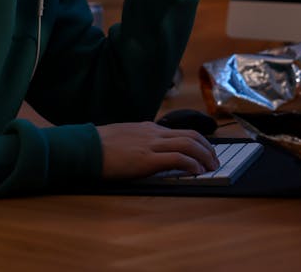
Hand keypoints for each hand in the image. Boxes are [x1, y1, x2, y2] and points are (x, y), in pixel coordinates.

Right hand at [96, 121, 218, 179]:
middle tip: (214, 160)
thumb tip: (149, 150)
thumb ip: (139, 140)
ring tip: (211, 167)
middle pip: (190, 135)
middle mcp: (153, 133)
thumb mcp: (124, 136)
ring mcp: (150, 144)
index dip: (197, 141)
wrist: (85, 147)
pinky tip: (196, 171)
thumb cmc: (99, 145)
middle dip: (207, 148)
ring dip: (204, 156)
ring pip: (188, 144)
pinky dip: (191, 164)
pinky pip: (176, 158)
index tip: (204, 151)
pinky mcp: (146, 159)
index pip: (180, 130)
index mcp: (148, 128)